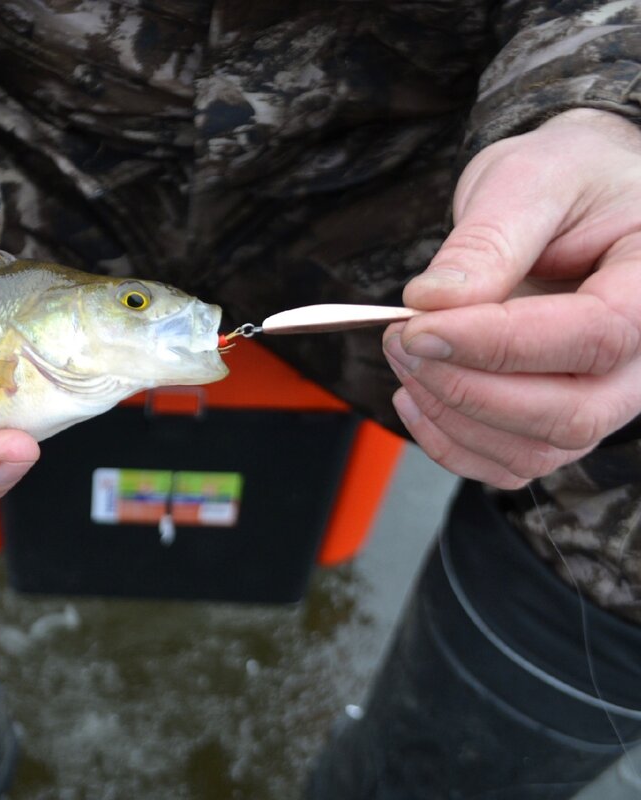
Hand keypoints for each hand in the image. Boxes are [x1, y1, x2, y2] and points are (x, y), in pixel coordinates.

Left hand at [384, 109, 640, 488]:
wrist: (576, 194)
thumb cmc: (568, 176)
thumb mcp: (527, 180)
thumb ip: (487, 240)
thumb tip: (433, 303)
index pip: (594, 335)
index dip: (499, 343)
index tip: (419, 327)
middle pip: (570, 414)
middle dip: (467, 388)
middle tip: (401, 338)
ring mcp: (607, 395)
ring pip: (536, 449)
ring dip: (451, 415)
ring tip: (401, 352)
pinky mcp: (563, 417)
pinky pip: (512, 463)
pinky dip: (451, 442)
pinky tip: (414, 395)